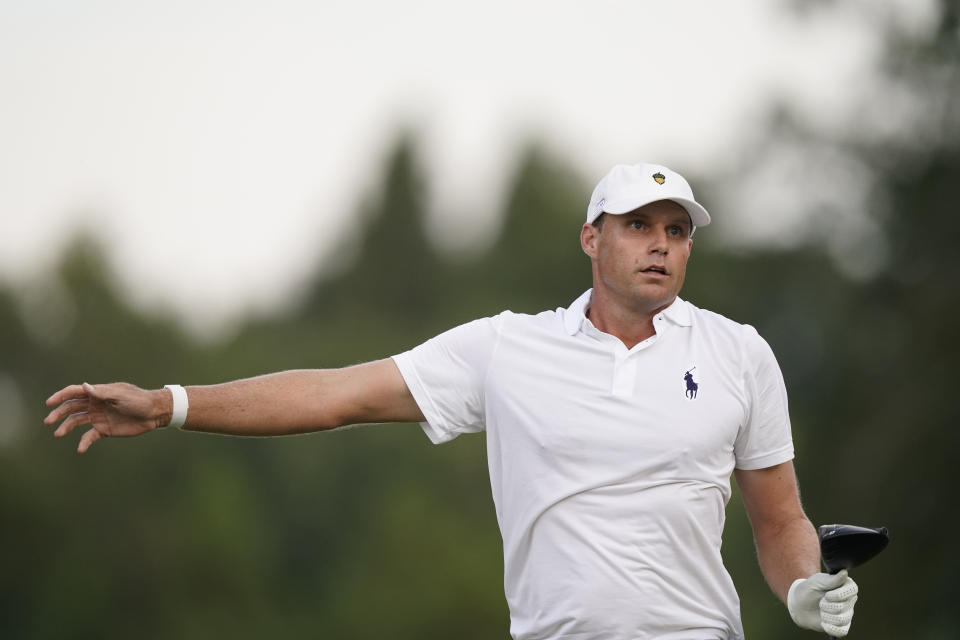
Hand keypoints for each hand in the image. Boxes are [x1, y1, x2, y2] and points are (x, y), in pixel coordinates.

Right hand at [44, 382, 170, 452]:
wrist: (154, 413)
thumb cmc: (139, 400)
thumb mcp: (121, 395)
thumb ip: (103, 393)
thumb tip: (84, 386)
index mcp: (98, 393)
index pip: (75, 392)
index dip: (61, 396)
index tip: (49, 403)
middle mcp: (95, 404)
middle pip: (72, 407)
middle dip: (59, 413)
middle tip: (48, 421)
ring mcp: (99, 417)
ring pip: (77, 421)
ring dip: (66, 427)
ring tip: (58, 434)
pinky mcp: (104, 429)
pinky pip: (89, 436)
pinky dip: (84, 442)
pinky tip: (80, 449)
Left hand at [787, 570, 858, 636]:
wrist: (800, 605)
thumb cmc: (809, 589)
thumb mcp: (816, 581)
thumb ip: (831, 579)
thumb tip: (844, 573)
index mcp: (845, 586)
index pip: (853, 590)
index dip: (839, 594)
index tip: (827, 594)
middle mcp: (849, 600)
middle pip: (843, 606)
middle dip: (826, 605)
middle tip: (820, 601)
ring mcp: (847, 614)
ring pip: (841, 619)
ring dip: (825, 615)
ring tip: (821, 610)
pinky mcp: (842, 626)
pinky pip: (841, 631)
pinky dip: (829, 627)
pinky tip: (823, 622)